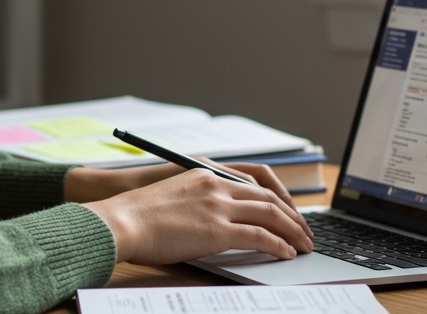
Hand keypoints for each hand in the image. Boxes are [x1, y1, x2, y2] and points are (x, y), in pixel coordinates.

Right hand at [80, 168, 313, 265]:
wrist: (121, 220)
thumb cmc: (138, 214)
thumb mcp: (173, 195)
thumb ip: (197, 200)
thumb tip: (213, 220)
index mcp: (206, 174)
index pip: (254, 182)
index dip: (276, 199)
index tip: (287, 213)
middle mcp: (216, 186)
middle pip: (268, 198)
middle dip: (291, 217)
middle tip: (304, 232)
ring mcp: (217, 206)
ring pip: (270, 215)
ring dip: (292, 231)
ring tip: (304, 245)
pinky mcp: (216, 230)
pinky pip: (260, 236)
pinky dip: (278, 245)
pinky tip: (286, 253)